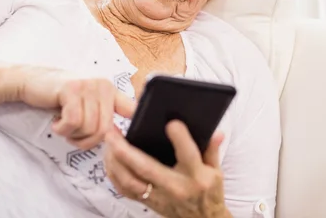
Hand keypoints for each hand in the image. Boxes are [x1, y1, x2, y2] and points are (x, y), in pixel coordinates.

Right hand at [12, 66, 135, 149]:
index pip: (132, 109)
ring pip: (89, 128)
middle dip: (87, 141)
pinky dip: (62, 129)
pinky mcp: (71, 89)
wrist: (32, 81)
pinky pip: (73, 122)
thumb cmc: (60, 98)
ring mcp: (87, 85)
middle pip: (104, 130)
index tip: (130, 141)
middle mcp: (103, 86)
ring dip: (72, 135)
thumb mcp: (86, 103)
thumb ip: (102, 115)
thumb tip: (117, 138)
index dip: (135, 127)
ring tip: (63, 126)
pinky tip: (56, 123)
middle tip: (73, 135)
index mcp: (110, 90)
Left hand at [104, 120, 229, 217]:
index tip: (170, 123)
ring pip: (130, 181)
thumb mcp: (216, 170)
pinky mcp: (149, 203)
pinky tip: (109, 160)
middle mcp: (176, 187)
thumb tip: (216, 132)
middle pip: (147, 168)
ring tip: (108, 142)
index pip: (188, 155)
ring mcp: (159, 197)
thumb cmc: (209, 192)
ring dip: (115, 161)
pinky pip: (126, 190)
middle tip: (113, 132)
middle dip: (126, 150)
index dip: (180, 138)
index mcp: (197, 176)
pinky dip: (114, 175)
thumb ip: (212, 149)